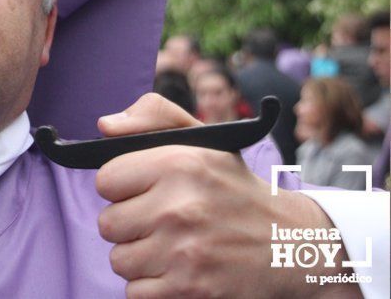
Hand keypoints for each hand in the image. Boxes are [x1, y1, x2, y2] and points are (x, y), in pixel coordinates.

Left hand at [95, 93, 356, 297]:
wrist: (293, 246)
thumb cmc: (235, 189)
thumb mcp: (204, 139)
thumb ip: (152, 116)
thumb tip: (104, 126)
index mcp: (180, 164)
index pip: (106, 180)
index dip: (122, 187)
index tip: (143, 191)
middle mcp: (181, 208)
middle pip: (108, 224)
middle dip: (131, 224)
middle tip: (163, 221)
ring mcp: (185, 253)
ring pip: (119, 260)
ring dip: (141, 257)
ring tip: (173, 246)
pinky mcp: (190, 291)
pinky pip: (134, 292)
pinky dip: (152, 286)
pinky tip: (178, 271)